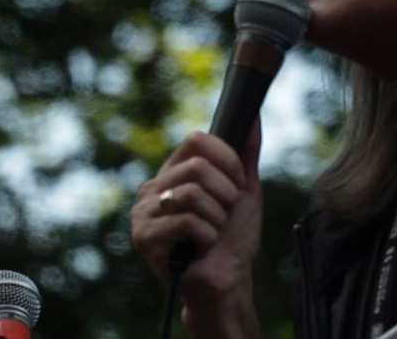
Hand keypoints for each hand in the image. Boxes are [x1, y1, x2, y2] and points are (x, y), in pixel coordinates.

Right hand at [130, 120, 262, 309]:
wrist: (229, 280)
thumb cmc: (234, 236)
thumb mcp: (245, 189)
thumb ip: (246, 153)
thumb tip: (253, 116)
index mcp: (173, 172)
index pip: (196, 139)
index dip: (226, 159)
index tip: (237, 183)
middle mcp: (154, 188)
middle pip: (197, 166)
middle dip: (225, 194)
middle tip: (225, 214)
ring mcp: (144, 213)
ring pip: (191, 194)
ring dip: (216, 217)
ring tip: (212, 232)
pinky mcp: (144, 239)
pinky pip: (186, 222)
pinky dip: (207, 237)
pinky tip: (201, 248)